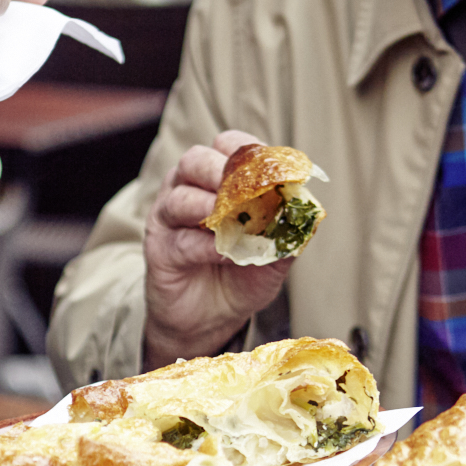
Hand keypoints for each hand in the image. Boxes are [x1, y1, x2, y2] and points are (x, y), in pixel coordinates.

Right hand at [141, 130, 294, 368]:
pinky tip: (224, 253)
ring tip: (231, 221)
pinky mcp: (159, 249)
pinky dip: (204, 245)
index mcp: (217, 181)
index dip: (247, 151)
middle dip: (221, 169)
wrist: (209, 320)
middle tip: (243, 188)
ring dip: (209, 205)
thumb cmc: (239, 277)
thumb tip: (305, 209)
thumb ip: (286, 231)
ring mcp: (169, 219)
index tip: (269, 168)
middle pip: (195, 160)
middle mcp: (188, 190)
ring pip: (180, 196)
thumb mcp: (272, 256)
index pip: (227, 146)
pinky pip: (179, 239)